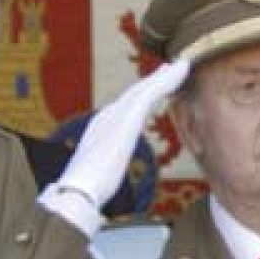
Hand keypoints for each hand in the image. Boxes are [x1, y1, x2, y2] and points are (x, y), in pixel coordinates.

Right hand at [55, 58, 192, 209]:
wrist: (77, 192)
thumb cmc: (85, 192)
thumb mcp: (96, 179)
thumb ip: (101, 173)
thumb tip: (99, 184)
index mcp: (100, 131)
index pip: (124, 108)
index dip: (141, 96)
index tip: (155, 89)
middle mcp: (106, 117)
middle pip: (134, 94)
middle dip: (153, 81)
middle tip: (170, 69)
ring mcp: (116, 115)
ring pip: (145, 89)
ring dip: (165, 76)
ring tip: (182, 66)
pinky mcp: (127, 117)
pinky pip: (152, 92)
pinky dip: (167, 79)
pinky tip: (182, 70)